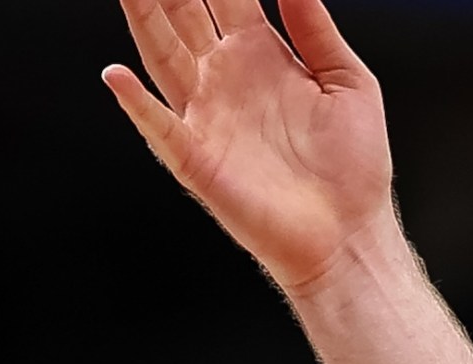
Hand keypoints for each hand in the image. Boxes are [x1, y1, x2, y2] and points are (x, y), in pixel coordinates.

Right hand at [103, 0, 396, 294]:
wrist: (351, 233)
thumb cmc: (355, 167)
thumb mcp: (349, 83)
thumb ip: (317, 30)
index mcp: (261, 56)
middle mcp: (226, 78)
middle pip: (183, 16)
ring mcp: (207, 115)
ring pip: (162, 56)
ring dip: (142, 22)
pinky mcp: (197, 158)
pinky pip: (160, 126)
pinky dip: (137, 104)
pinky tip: (118, 77)